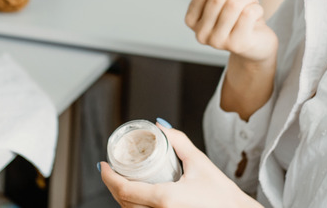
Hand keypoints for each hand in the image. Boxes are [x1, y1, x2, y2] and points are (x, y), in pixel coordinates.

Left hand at [99, 123, 260, 207]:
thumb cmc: (223, 196)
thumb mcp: (199, 162)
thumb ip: (178, 141)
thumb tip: (160, 126)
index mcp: (165, 199)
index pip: (125, 190)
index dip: (109, 177)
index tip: (104, 165)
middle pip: (124, 203)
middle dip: (113, 186)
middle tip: (111, 170)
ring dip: (123, 198)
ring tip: (122, 181)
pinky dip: (134, 207)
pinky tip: (136, 196)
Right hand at [185, 0, 277, 63]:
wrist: (257, 46)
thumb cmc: (241, 20)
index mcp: (192, 19)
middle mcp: (200, 32)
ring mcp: (217, 41)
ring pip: (234, 4)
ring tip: (253, 2)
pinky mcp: (237, 45)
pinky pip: (248, 14)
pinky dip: (257, 8)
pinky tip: (257, 15)